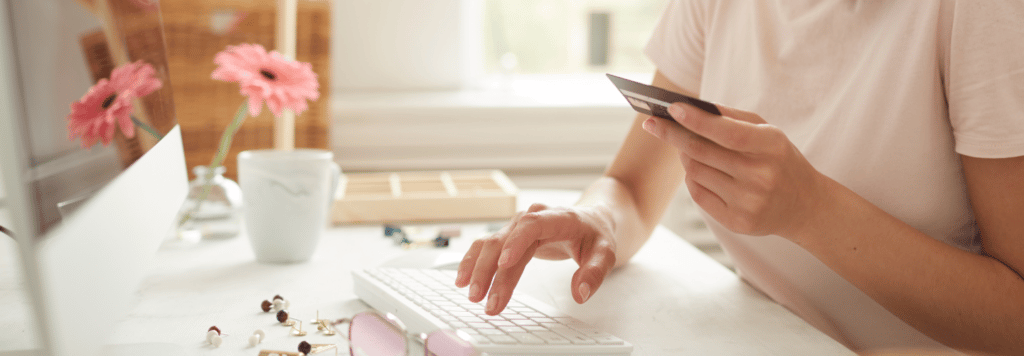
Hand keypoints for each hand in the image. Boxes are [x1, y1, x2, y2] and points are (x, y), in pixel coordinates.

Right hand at [455, 203, 616, 314]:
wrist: (592, 219)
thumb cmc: (596, 234)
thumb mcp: (606, 253)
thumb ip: (594, 272)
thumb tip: (580, 294)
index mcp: (556, 217)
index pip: (532, 226)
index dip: (516, 243)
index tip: (504, 264)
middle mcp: (531, 217)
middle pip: (505, 240)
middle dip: (492, 272)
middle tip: (485, 300)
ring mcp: (517, 225)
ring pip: (490, 244)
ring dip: (478, 268)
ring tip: (471, 294)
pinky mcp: (510, 235)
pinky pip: (486, 246)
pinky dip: (473, 261)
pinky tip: (463, 278)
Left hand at [641, 102, 825, 238]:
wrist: (805, 205)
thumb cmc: (779, 159)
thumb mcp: (768, 133)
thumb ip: (732, 117)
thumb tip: (690, 107)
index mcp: (772, 147)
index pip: (728, 133)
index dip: (697, 120)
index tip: (671, 107)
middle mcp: (761, 176)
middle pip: (703, 152)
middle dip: (673, 134)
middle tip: (652, 123)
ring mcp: (749, 202)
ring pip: (696, 172)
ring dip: (684, 156)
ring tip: (684, 145)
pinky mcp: (737, 223)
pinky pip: (698, 195)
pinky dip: (693, 178)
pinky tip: (698, 169)